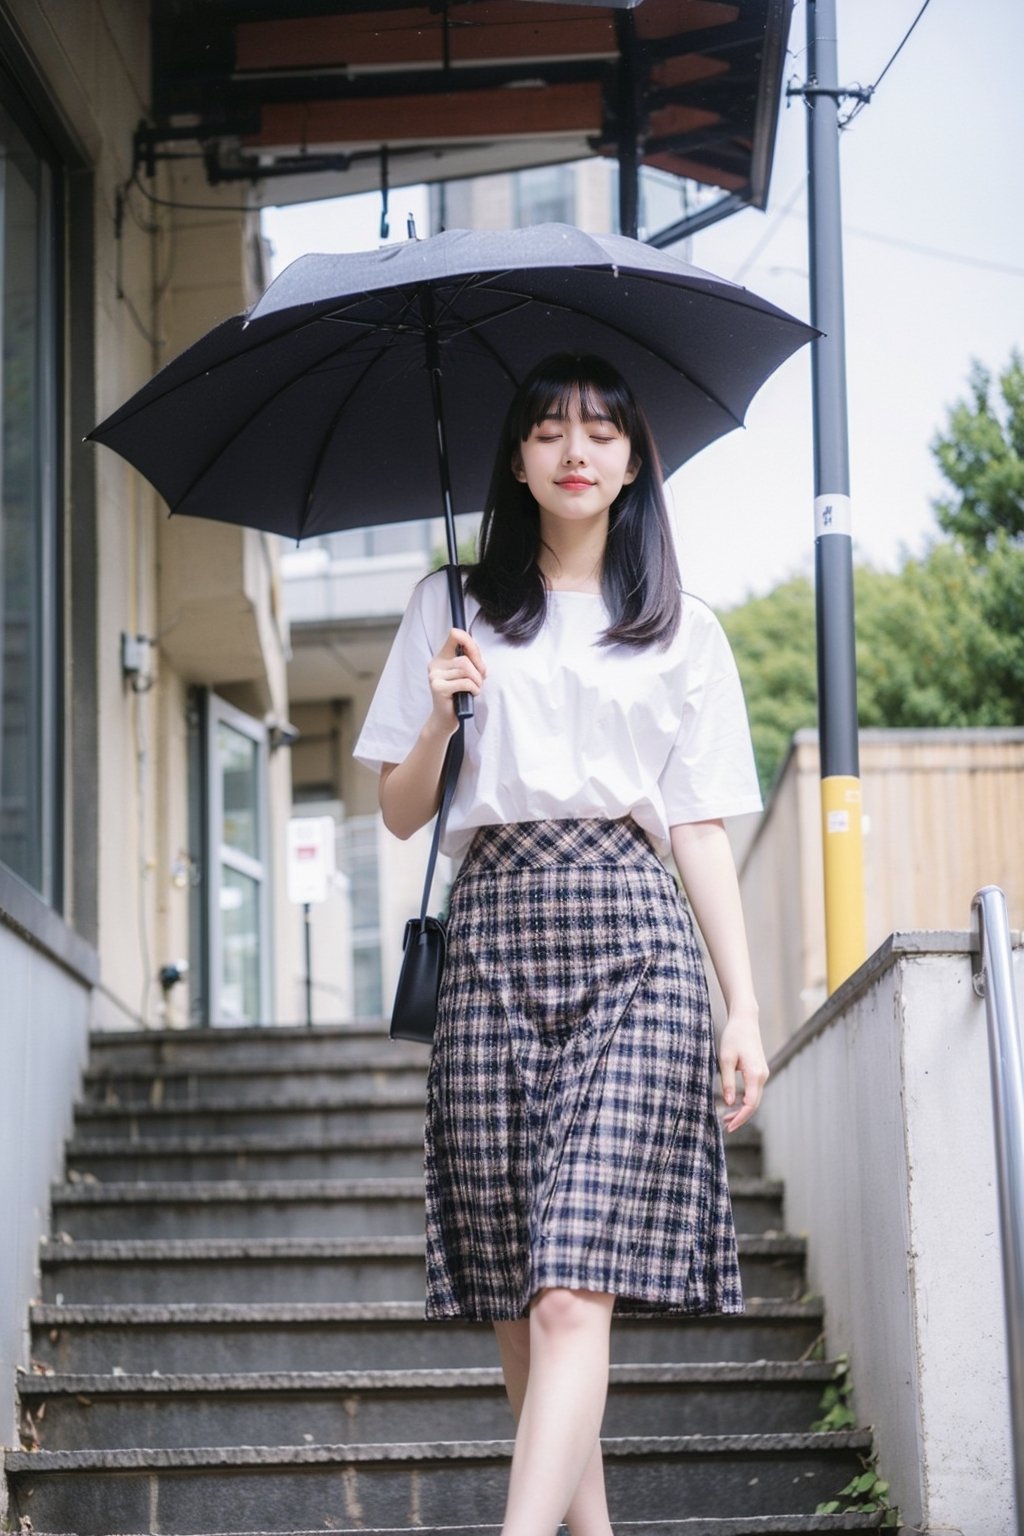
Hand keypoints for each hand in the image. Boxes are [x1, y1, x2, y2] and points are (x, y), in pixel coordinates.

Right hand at [427, 627, 485, 731]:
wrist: (445, 720)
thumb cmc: (458, 696)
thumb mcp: (465, 675)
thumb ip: (470, 660)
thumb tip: (477, 651)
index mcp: (441, 658)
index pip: (454, 635)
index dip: (469, 641)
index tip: (477, 655)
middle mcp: (435, 665)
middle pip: (464, 657)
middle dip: (479, 668)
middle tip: (481, 679)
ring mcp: (435, 676)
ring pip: (465, 668)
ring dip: (477, 680)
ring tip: (476, 688)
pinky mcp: (438, 688)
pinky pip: (464, 682)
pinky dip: (474, 688)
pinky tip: (472, 694)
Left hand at [717, 1008, 768, 1132]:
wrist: (745, 1020)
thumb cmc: (734, 1037)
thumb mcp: (725, 1059)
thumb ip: (727, 1082)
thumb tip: (729, 1103)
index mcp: (755, 1074)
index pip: (750, 1104)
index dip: (740, 1118)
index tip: (728, 1126)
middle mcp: (762, 1076)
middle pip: (754, 1104)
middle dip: (741, 1117)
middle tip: (725, 1126)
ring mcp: (762, 1074)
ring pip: (755, 1099)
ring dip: (742, 1110)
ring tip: (726, 1118)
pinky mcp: (759, 1071)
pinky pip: (754, 1091)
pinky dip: (745, 1100)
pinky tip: (734, 1104)